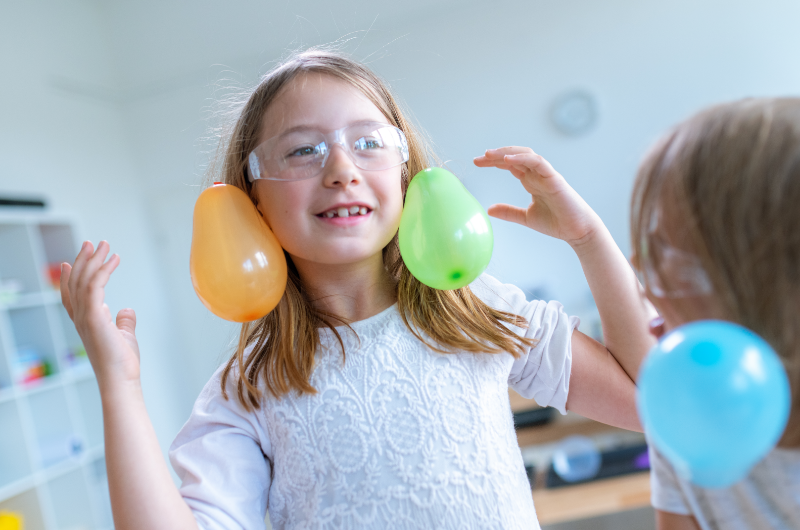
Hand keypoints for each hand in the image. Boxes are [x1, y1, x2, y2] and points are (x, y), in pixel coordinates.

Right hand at [61, 241, 140, 388]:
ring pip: (84, 280)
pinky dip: (103, 270)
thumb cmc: (122, 362)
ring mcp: (85, 317)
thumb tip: (127, 310)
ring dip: (94, 259)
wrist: (120, 378)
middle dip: (82, 260)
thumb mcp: (124, 335)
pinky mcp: (94, 316)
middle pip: (76, 282)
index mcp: (85, 322)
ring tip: (104, 245)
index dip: (68, 277)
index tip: (68, 261)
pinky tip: (113, 259)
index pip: (71, 295)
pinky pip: (95, 286)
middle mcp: (81, 317)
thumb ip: (124, 321)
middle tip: (92, 243)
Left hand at [474, 146, 601, 247]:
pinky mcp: (554, 178)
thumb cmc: (556, 223)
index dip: (493, 162)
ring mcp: (546, 174)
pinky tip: (507, 160)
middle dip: (496, 155)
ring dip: (506, 152)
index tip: (476, 162)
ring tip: (489, 155)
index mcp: (531, 181)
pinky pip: (538, 162)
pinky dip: (523, 158)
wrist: (578, 232)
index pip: (509, 165)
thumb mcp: (525, 217)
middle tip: (478, 158)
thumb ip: (508, 212)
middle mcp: (537, 174)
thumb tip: (489, 210)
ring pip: (525, 155)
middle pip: (514, 156)